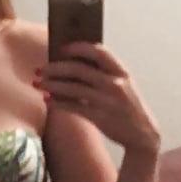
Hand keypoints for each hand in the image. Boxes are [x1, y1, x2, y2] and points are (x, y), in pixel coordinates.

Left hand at [34, 41, 160, 157]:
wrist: (142, 134)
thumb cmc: (126, 106)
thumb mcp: (122, 85)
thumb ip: (104, 73)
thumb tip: (71, 63)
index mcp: (121, 71)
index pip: (98, 51)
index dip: (77, 47)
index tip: (61, 49)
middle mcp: (115, 84)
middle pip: (79, 69)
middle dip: (55, 68)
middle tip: (40, 69)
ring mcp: (107, 101)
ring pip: (73, 88)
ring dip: (52, 84)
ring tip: (38, 83)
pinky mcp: (100, 117)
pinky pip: (73, 107)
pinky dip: (58, 103)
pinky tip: (47, 100)